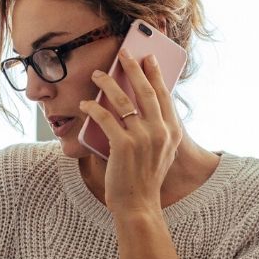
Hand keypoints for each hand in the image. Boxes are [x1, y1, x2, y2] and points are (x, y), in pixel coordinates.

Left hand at [80, 49, 182, 215]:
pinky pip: (105, 118)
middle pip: (145, 91)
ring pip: (122, 101)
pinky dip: (93, 108)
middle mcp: (160, 132)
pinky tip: (85, 104)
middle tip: (123, 53)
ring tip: (97, 74)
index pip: (163, 95)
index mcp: (172, 132)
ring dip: (107, 83)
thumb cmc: (144, 179)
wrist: (138, 205)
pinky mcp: (123, 146)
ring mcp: (142, 139)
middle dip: (132, 68)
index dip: (155, 74)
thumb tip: (140, 105)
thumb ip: (157, 131)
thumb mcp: (161, 153)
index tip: (147, 57)